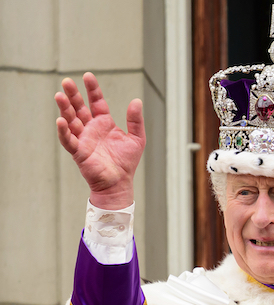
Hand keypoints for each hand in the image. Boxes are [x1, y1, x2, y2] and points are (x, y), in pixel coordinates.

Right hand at [55, 72, 145, 209]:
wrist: (120, 182)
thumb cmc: (126, 162)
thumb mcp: (137, 138)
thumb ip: (135, 120)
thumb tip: (136, 100)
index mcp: (104, 123)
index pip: (96, 102)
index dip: (92, 89)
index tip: (88, 76)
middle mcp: (91, 128)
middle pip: (79, 108)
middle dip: (73, 95)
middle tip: (66, 81)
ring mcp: (83, 139)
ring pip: (71, 120)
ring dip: (64, 109)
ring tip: (59, 95)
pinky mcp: (78, 152)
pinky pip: (68, 140)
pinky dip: (64, 131)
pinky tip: (60, 120)